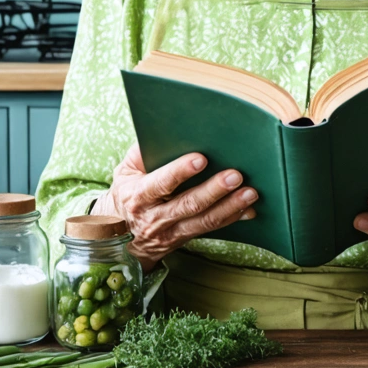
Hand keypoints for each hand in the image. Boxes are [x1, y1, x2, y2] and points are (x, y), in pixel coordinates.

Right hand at [92, 143, 256, 270]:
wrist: (117, 238)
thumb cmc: (127, 193)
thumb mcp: (125, 171)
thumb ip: (142, 152)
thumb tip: (164, 129)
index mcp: (138, 195)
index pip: (160, 184)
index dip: (179, 172)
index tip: (201, 159)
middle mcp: (155, 216)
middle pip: (188, 205)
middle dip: (214, 190)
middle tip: (236, 175)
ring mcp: (170, 231)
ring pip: (203, 221)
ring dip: (230, 207)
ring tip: (250, 192)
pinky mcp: (184, 238)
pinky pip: (210, 230)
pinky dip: (232, 219)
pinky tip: (248, 209)